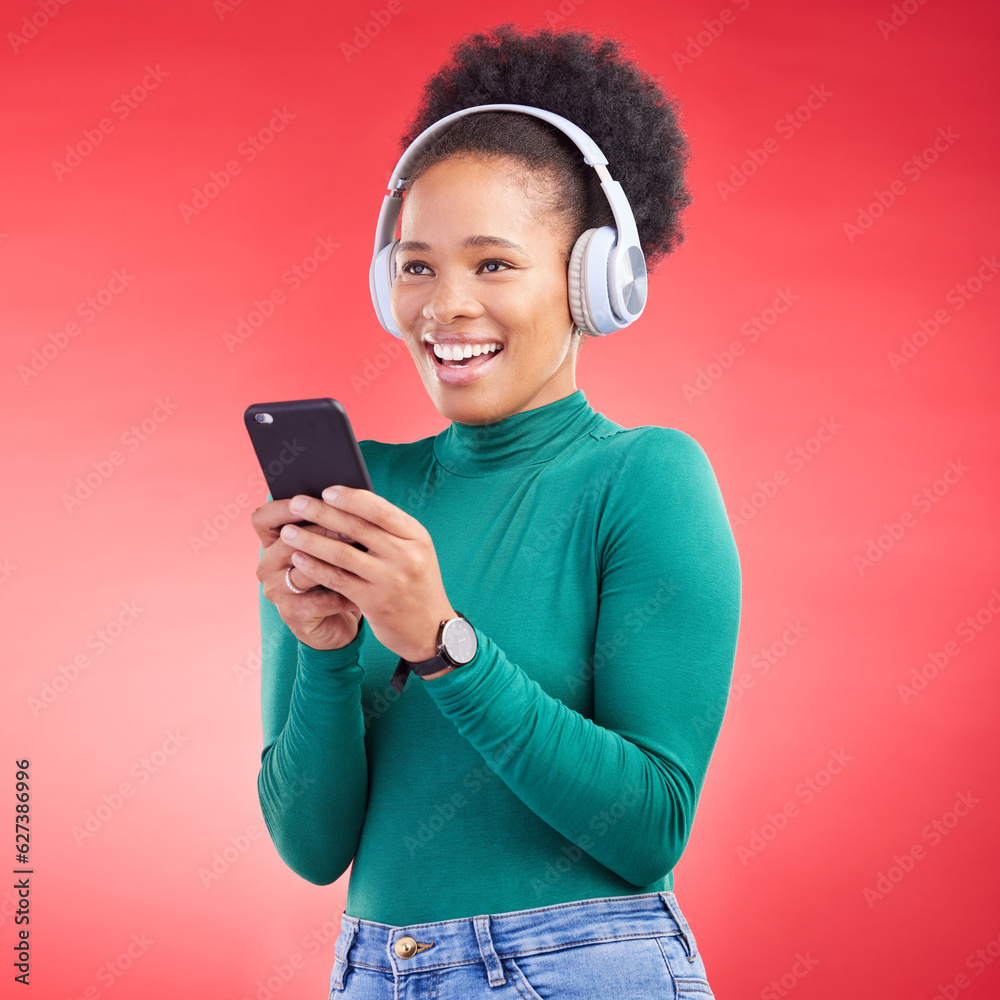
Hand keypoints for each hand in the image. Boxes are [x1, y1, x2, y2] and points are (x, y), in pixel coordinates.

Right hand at [252, 498, 362, 649]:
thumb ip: (333, 524)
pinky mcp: (292, 615)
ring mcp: (277, 591)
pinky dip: (344, 594)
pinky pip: (319, 601)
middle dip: (321, 532)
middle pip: (286, 541)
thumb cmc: (337, 573)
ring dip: (334, 563)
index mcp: (272, 542)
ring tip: (362, 556)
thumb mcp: (332, 545)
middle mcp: (268, 566)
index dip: (283, 507)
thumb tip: (353, 498)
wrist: (338, 619)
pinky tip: (366, 586)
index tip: (314, 498)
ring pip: (302, 572)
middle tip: (351, 528)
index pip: (264, 518)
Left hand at [274, 486, 456, 664]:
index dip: (350, 498)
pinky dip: (315, 567)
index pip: (379, 509)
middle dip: (321, 512)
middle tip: (296, 503)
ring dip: (311, 540)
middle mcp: (406, 555)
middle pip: (356, 527)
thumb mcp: (414, 552)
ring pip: (342, 553)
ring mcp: (390, 579)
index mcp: (416, 536)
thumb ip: (388, 531)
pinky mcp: (374, 602)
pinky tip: (299, 559)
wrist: (431, 629)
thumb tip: (345, 505)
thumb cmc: (415, 582)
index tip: (325, 490)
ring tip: (288, 532)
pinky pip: (338, 579)